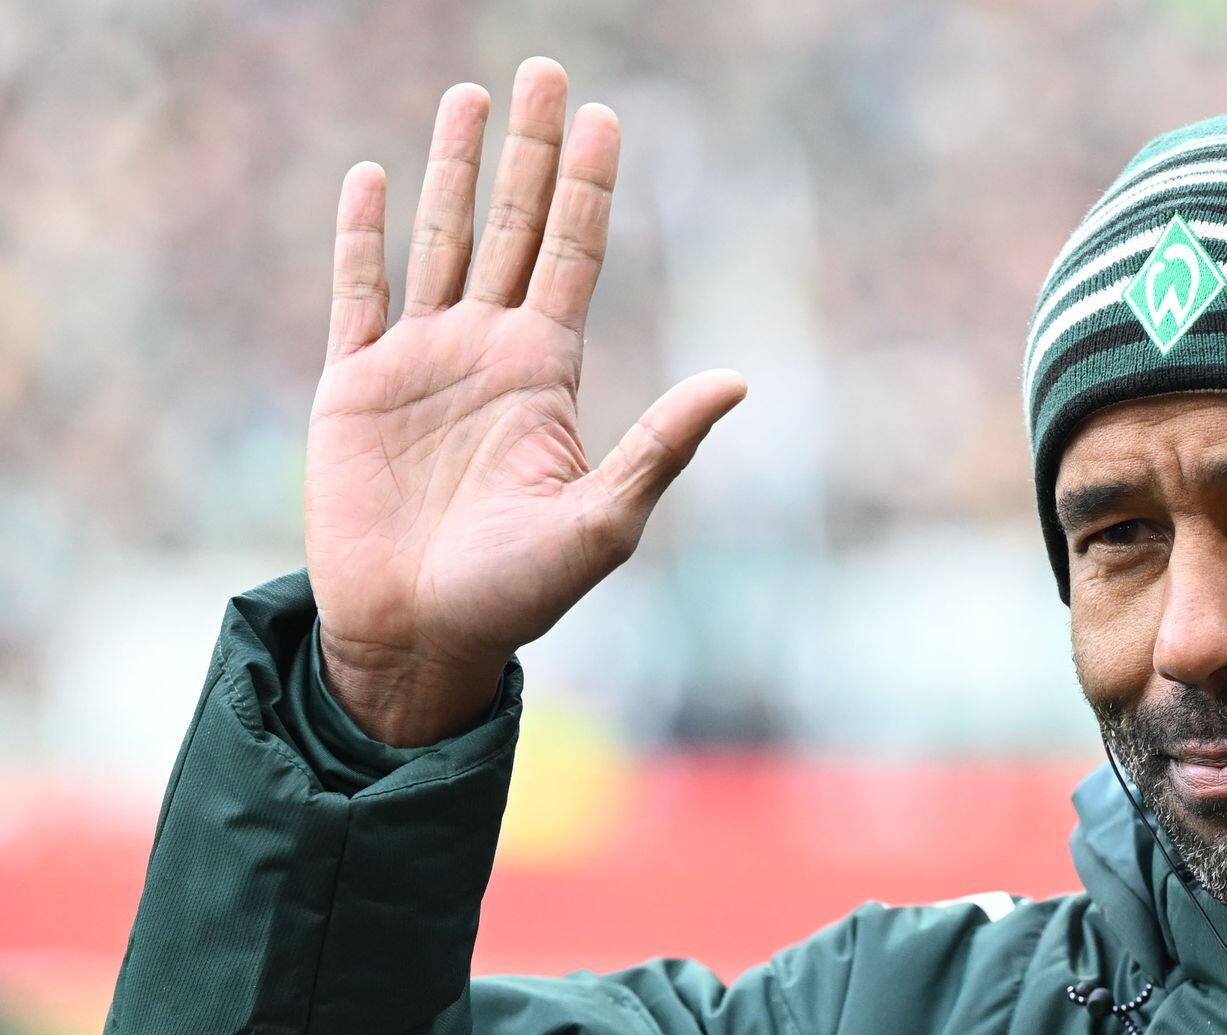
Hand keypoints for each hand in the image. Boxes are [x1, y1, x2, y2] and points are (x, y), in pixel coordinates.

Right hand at [305, 56, 744, 744]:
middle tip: (546, 69)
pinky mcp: (352, 385)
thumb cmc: (519, 594)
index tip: (606, 117)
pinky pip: (356, 293)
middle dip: (531, 150)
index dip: (588, 187)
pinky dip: (361, 237)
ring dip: (455, 170)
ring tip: (471, 96)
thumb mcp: (604, 522)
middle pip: (514, 227)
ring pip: (440, 240)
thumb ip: (661, 448)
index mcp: (546, 374)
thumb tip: (738, 381)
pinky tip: (370, 177)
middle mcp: (485, 351)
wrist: (421, 635)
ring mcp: (418, 361)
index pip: (574, 256)